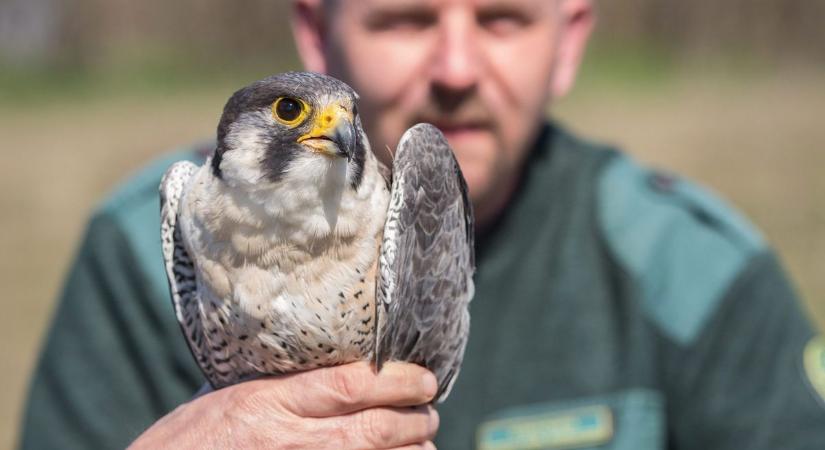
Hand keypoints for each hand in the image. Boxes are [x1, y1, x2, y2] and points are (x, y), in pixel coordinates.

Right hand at [129, 361, 438, 448]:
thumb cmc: (187, 438)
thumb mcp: (226, 393)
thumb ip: (275, 382)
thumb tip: (324, 362)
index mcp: (269, 401)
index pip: (349, 385)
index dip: (397, 381)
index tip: (423, 378)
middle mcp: (287, 439)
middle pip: (371, 429)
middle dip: (414, 419)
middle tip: (431, 411)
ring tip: (423, 441)